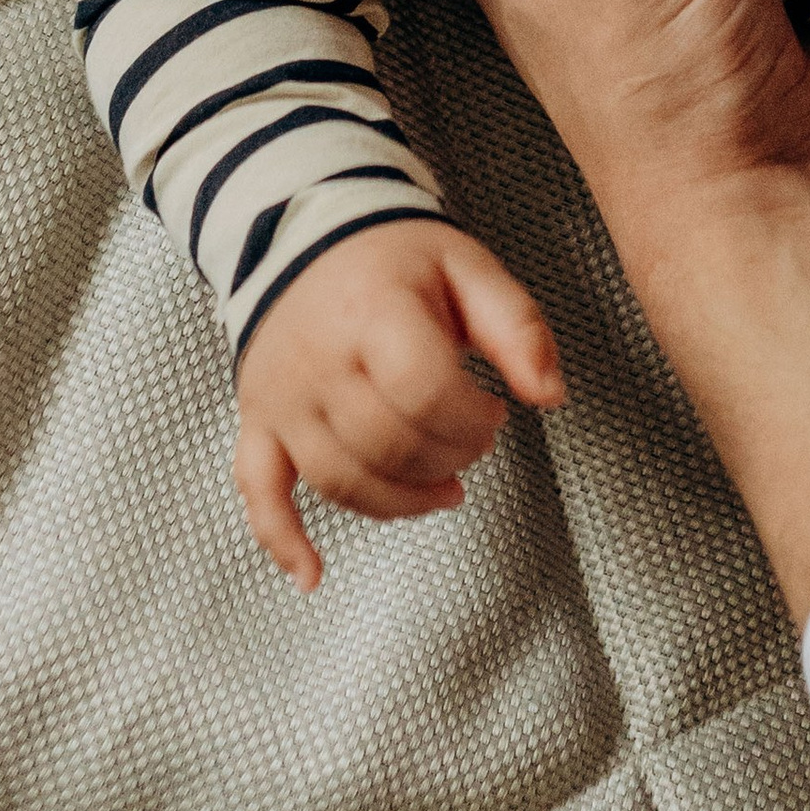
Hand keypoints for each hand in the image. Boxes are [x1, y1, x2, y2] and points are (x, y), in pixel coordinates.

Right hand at [233, 216, 563, 592]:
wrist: (303, 235)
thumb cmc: (395, 259)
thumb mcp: (469, 268)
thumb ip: (518, 327)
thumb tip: (551, 396)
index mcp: (373, 311)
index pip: (424, 392)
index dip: (471, 420)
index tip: (492, 413)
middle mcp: (318, 358)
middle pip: (388, 445)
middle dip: (447, 459)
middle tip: (470, 442)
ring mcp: (282, 395)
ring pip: (340, 479)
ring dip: (400, 502)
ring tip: (440, 488)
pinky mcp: (258, 420)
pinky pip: (258, 489)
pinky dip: (281, 538)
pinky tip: (312, 574)